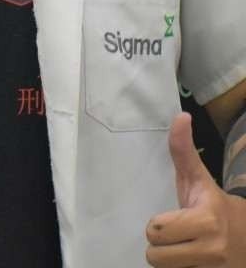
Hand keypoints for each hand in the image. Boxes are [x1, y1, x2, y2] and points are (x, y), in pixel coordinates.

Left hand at [145, 112, 245, 266]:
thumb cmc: (213, 205)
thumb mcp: (198, 179)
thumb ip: (183, 151)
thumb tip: (181, 116)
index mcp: (206, 220)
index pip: (155, 230)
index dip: (158, 225)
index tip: (176, 218)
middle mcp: (214, 248)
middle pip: (155, 255)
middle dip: (161, 245)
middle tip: (177, 236)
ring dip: (170, 261)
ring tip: (185, 249)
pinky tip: (192, 262)